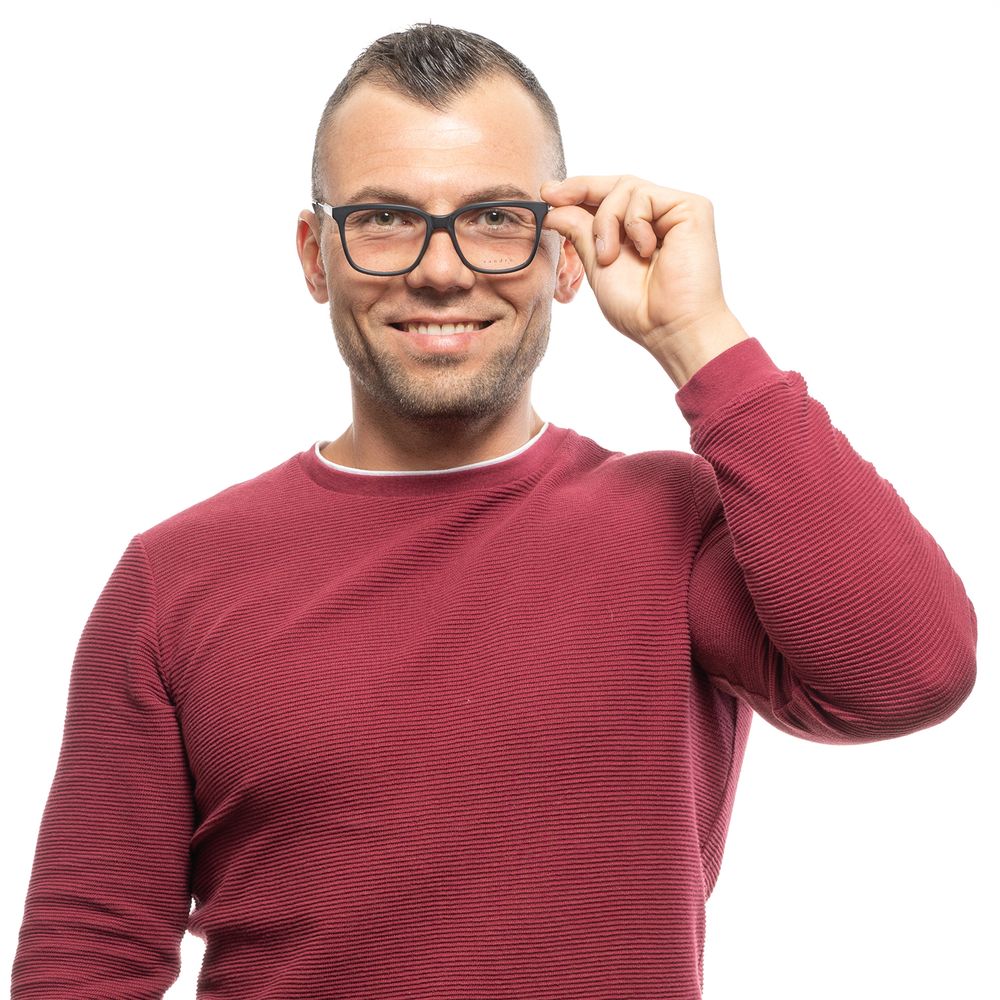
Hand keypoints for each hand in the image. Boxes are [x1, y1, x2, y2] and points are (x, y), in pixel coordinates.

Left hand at [540, 175, 742, 366]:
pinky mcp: (692, 208)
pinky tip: (643, 252)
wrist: (670, 328)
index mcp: (639, 230)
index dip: (578, 190)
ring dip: (606, 221)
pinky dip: (633, 223)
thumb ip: (580, 232)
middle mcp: (660, 216)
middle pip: (616, 184)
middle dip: (581, 189)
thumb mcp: (597, 265)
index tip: (547, 194)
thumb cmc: (639, 308)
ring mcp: (675, 211)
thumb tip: (554, 207)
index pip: (607, 198)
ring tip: (608, 257)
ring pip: (626, 187)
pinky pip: (645, 196)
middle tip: (552, 198)